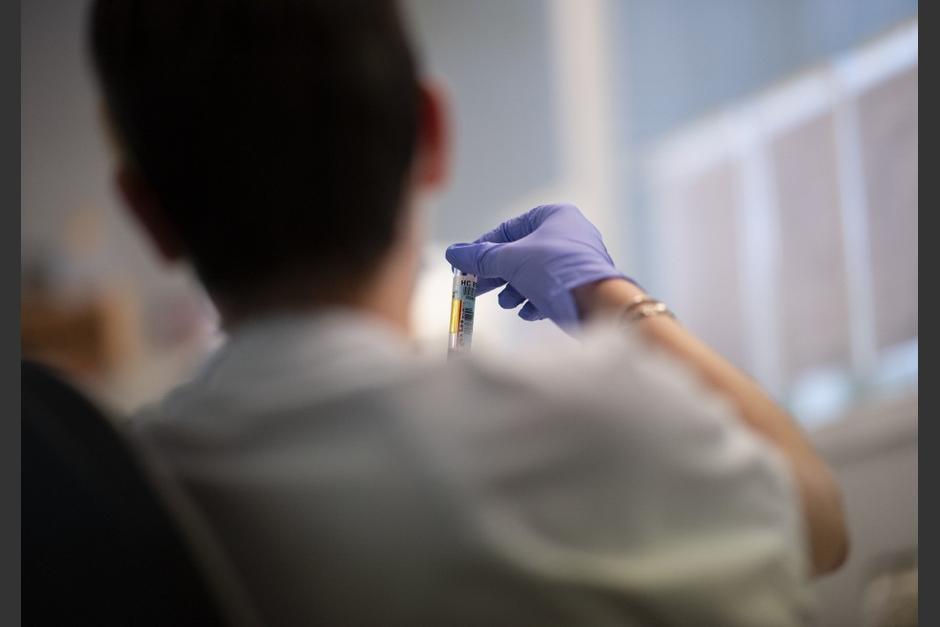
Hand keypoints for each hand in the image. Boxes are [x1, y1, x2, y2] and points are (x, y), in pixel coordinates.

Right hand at [445, 203, 627, 327]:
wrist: (597, 303)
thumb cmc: (554, 270)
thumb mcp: (510, 260)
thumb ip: (480, 257)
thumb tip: (453, 253)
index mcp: (554, 216)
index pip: (509, 229)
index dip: (485, 248)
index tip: (467, 265)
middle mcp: (569, 234)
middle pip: (521, 254)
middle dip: (499, 274)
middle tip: (478, 288)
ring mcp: (578, 261)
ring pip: (535, 273)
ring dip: (516, 289)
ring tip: (508, 303)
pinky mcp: (583, 286)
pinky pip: (552, 289)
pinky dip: (536, 300)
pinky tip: (529, 312)